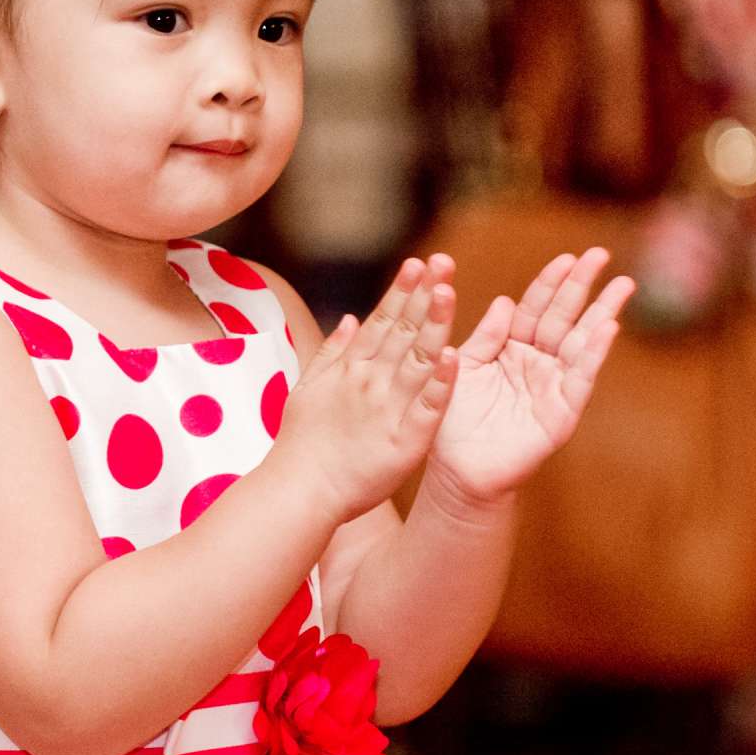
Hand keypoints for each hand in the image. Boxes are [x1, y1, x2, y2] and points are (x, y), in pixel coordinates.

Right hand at [273, 257, 459, 523]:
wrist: (300, 491)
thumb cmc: (301, 444)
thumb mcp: (308, 389)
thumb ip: (332, 352)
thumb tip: (349, 317)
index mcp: (351, 370)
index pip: (382, 322)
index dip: (401, 292)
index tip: (417, 264)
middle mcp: (371, 382)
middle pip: (404, 332)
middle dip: (423, 295)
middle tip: (442, 262)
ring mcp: (389, 409)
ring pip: (418, 360)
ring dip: (435, 326)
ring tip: (448, 293)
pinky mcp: (405, 441)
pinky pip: (428, 407)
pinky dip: (441, 382)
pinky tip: (455, 357)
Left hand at [420, 248, 632, 510]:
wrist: (457, 470)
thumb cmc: (454, 420)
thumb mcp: (463, 366)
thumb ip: (485, 336)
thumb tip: (507, 301)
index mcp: (511, 348)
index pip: (534, 308)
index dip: (551, 283)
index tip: (567, 257)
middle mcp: (536, 364)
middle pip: (563, 318)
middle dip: (582, 287)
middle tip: (601, 254)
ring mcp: (552, 387)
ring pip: (580, 343)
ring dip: (602, 314)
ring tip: (622, 286)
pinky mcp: (560, 414)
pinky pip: (579, 380)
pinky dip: (593, 355)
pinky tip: (608, 329)